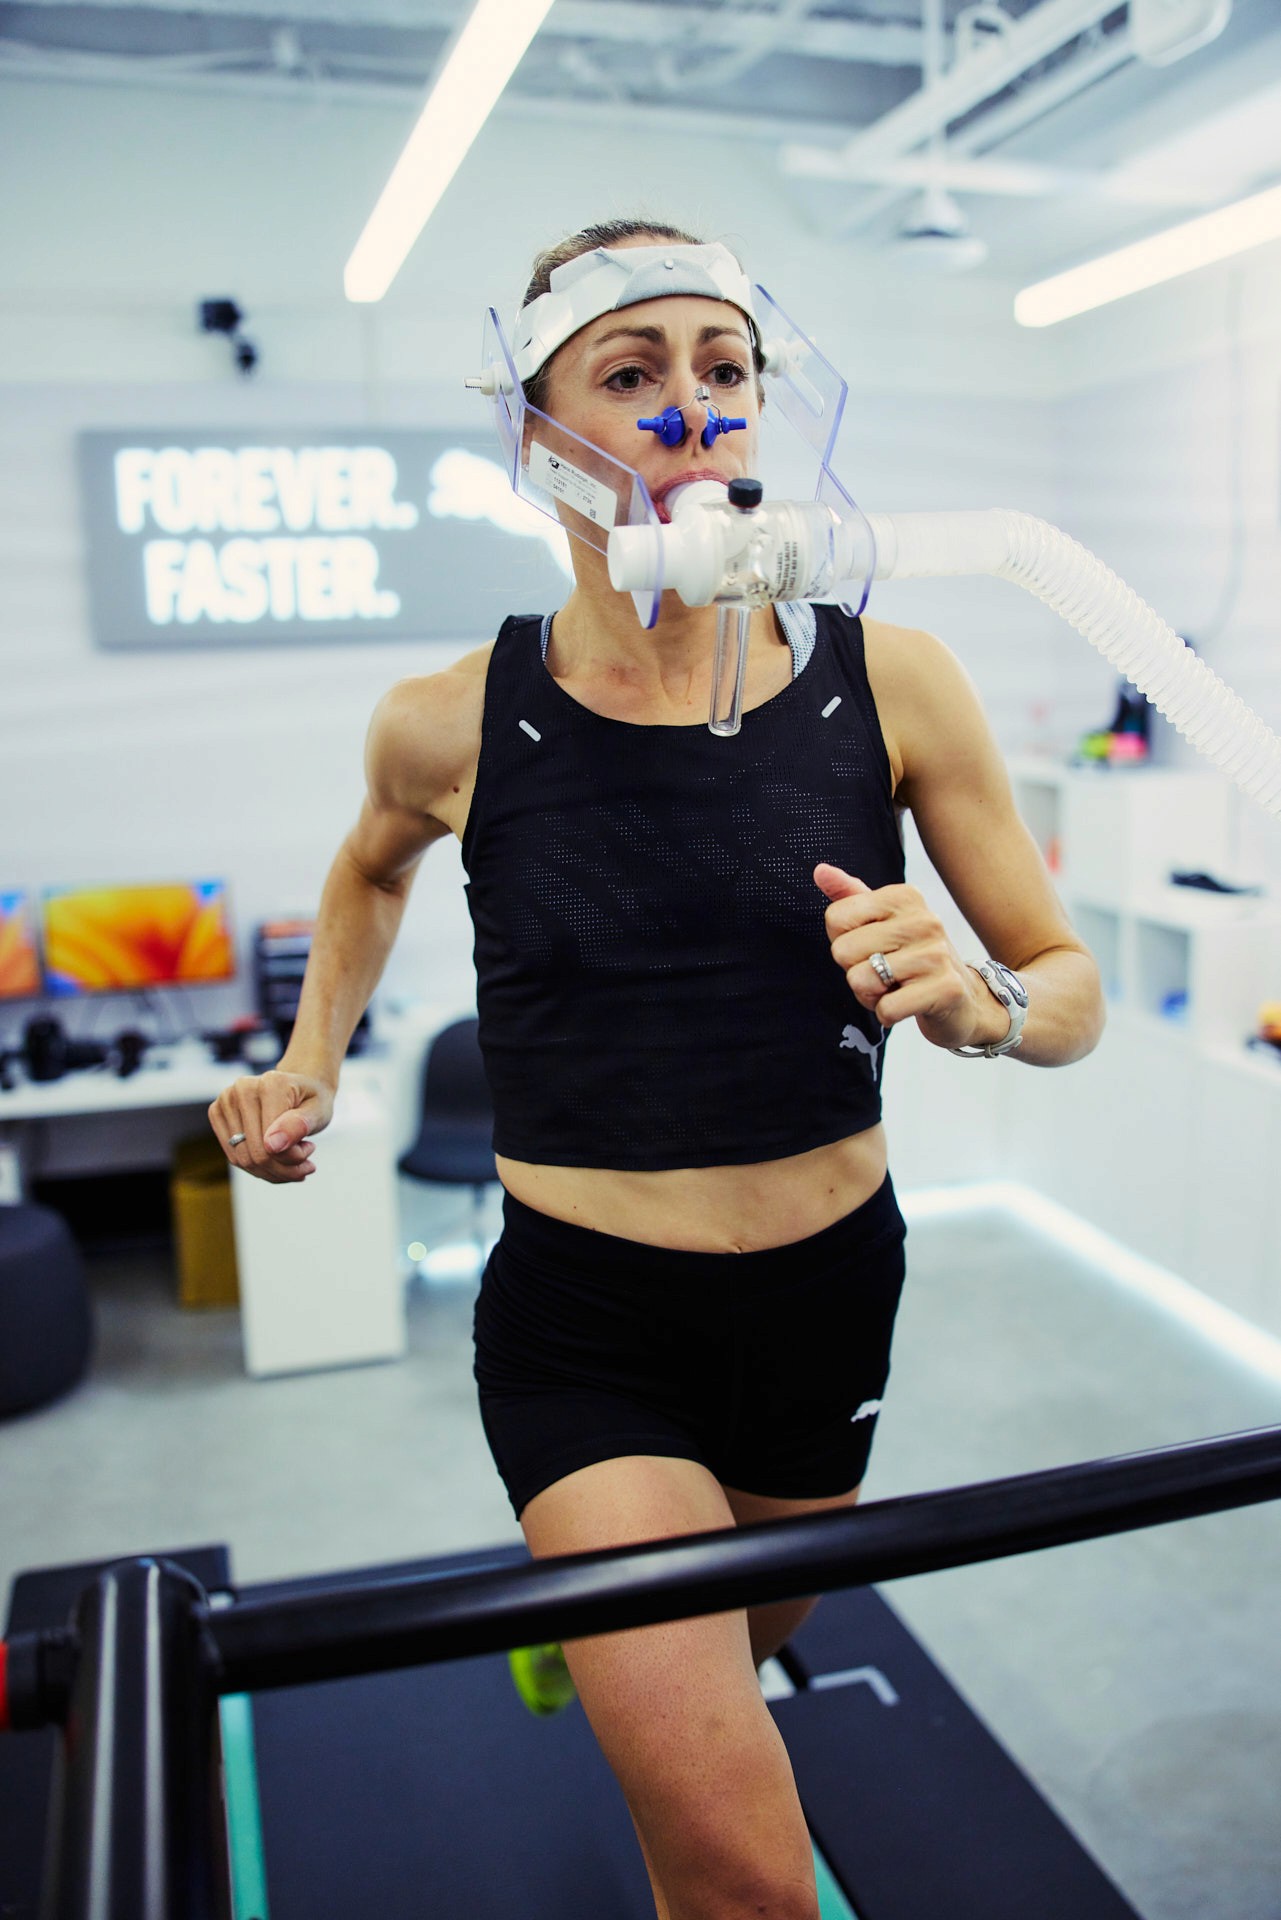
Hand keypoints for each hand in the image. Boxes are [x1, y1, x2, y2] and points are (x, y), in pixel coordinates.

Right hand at [207, 1069, 334, 1184]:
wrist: (299, 1088)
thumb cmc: (311, 1101)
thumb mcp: (319, 1112)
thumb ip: (299, 1126)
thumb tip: (271, 1145)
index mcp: (271, 1084)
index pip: (272, 1142)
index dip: (293, 1158)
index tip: (309, 1149)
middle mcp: (242, 1088)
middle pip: (256, 1154)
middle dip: (283, 1168)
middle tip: (304, 1161)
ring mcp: (226, 1100)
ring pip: (243, 1160)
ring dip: (271, 1170)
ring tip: (291, 1158)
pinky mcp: (216, 1113)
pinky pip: (234, 1157)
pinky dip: (257, 1167)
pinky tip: (275, 1157)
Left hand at [814, 863, 995, 1051]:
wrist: (964, 999)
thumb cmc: (915, 958)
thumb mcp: (884, 922)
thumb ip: (850, 896)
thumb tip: (820, 870)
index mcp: (905, 896)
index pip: (836, 918)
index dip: (844, 942)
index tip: (873, 948)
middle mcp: (924, 920)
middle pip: (843, 952)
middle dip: (856, 971)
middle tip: (886, 974)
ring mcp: (936, 954)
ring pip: (861, 981)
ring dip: (871, 996)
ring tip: (897, 988)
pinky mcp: (945, 989)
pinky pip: (886, 1008)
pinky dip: (888, 1014)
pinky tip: (908, 1004)